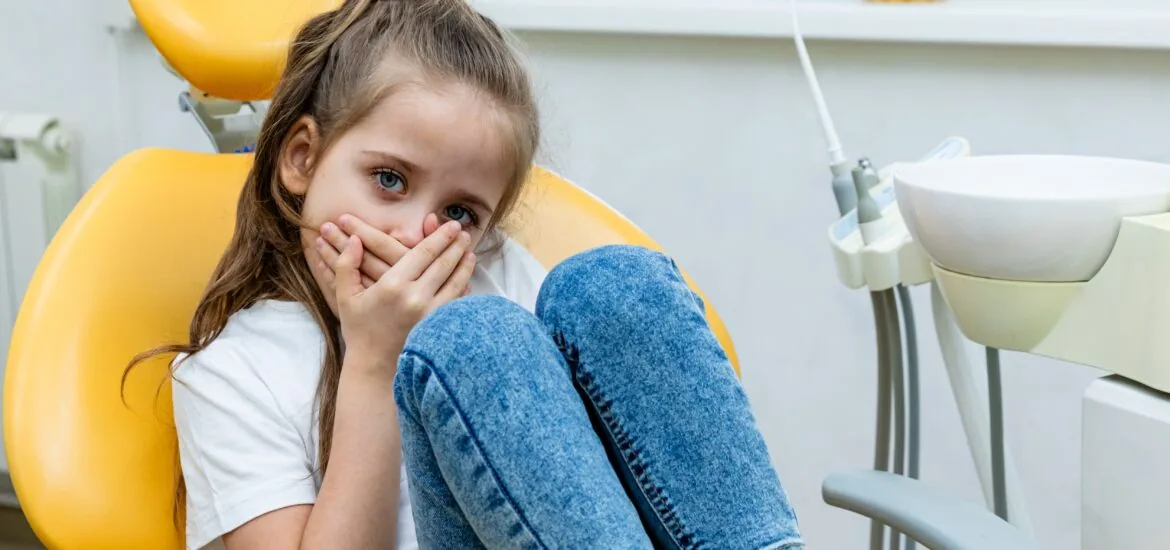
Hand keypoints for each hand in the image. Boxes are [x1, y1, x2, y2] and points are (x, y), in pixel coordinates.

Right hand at [320, 220, 475, 370]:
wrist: (374, 367)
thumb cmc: (359, 330)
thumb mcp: (346, 296)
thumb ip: (346, 265)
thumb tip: (353, 240)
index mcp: (392, 285)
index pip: (424, 253)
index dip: (440, 236)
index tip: (451, 225)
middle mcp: (414, 297)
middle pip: (443, 264)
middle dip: (456, 246)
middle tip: (465, 233)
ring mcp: (429, 314)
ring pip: (455, 282)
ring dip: (464, 265)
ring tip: (470, 252)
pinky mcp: (438, 327)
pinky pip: (456, 303)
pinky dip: (464, 288)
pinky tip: (467, 280)